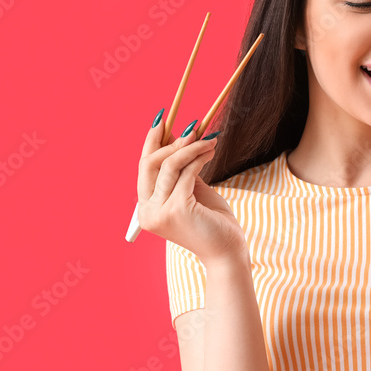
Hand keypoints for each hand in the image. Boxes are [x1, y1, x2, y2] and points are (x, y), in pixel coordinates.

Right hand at [136, 112, 248, 266]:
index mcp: (146, 208)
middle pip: (150, 164)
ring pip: (170, 166)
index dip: (152, 141)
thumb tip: (177, 138)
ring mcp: (160, 212)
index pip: (144, 168)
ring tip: (210, 138)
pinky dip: (199, 158)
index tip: (162, 118)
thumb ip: (181, 171)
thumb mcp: (192, 192)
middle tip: (193, 126)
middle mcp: (147, 212)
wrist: (227, 251)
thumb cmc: (212, 222)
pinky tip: (211, 151)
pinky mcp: (177, 210)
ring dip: (191, 147)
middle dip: (171, 140)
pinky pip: (187, 173)